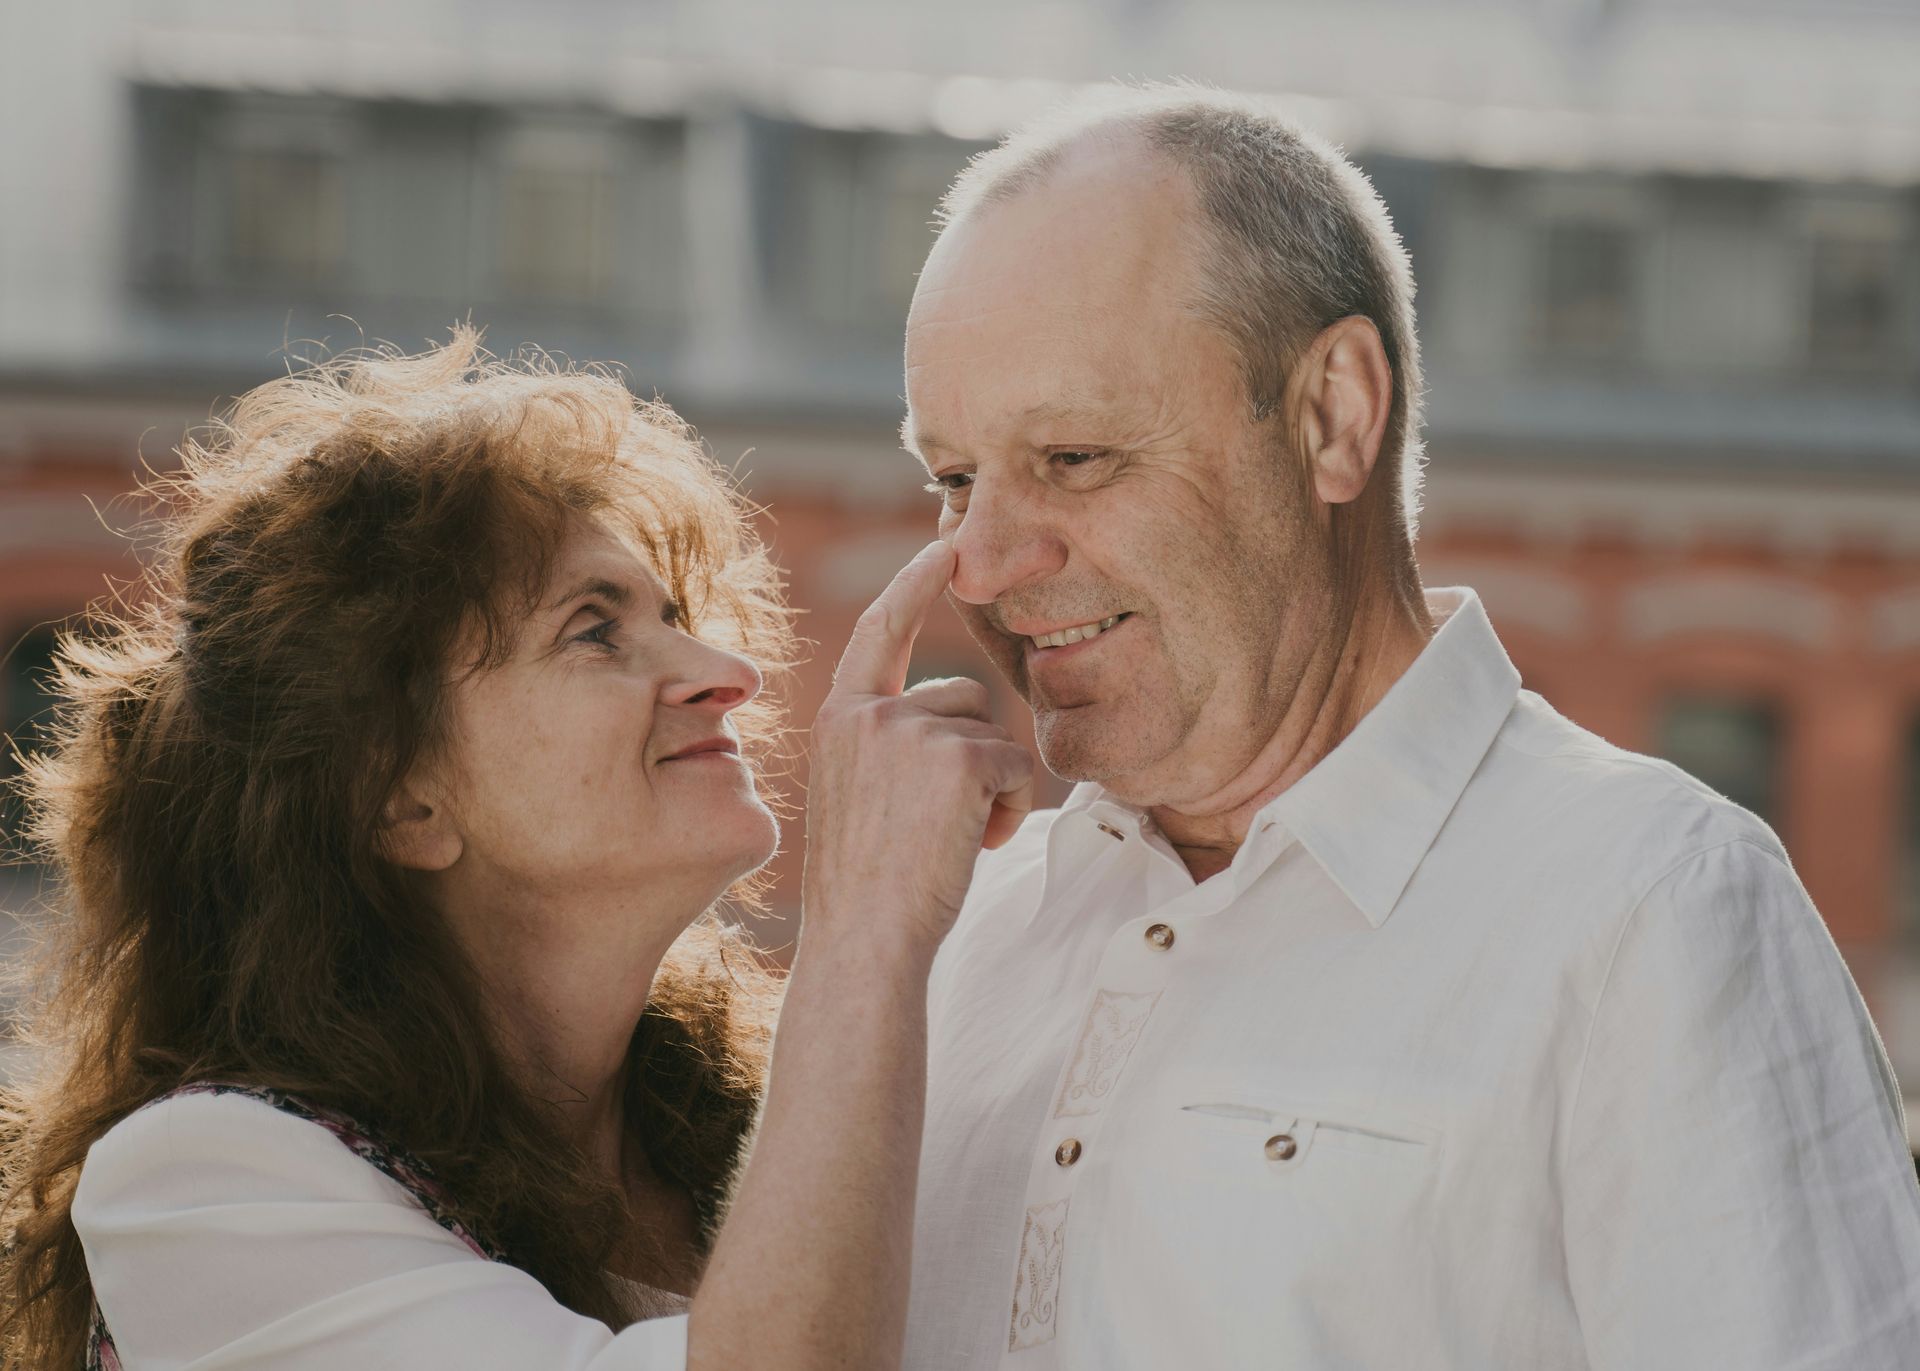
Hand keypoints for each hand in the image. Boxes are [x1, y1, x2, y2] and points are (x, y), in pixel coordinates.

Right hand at [802, 541, 1033, 946]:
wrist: (864, 938)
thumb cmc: (866, 884)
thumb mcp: (856, 794)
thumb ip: (888, 742)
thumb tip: (956, 712)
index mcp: (838, 716)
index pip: (883, 628)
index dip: (916, 583)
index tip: (944, 545)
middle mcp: (868, 712)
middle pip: (963, 695)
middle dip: (975, 755)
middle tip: (946, 824)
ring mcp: (910, 731)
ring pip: (994, 732)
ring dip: (995, 785)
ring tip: (958, 838)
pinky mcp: (957, 759)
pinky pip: (1017, 765)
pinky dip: (1012, 808)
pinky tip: (978, 844)